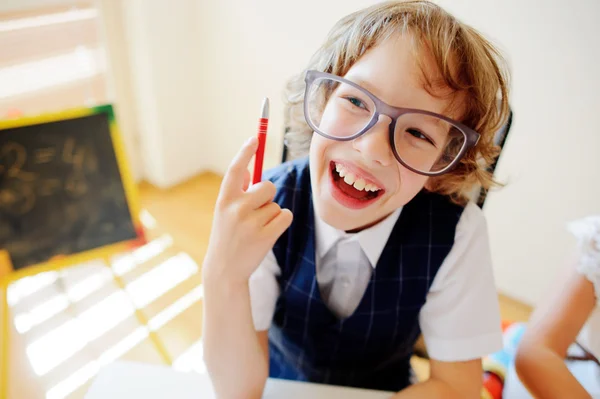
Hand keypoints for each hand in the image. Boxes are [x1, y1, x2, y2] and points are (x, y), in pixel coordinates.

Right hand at [203, 137, 292, 285]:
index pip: (236, 170)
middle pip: (268, 187)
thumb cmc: (227, 236)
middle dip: (267, 196)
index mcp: (224, 200)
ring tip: (256, 229)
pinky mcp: (266, 236)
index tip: (254, 139)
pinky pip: (285, 216)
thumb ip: (237, 191)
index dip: (245, 153)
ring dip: (271, 214)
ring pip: (277, 204)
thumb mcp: (224, 212)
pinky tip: (268, 233)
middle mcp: (236, 209)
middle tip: (255, 212)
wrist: (225, 269)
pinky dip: (281, 222)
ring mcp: (251, 223)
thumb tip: (251, 169)